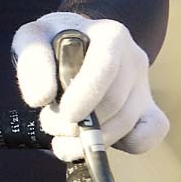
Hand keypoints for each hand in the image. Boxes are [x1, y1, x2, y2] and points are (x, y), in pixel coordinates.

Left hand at [11, 12, 167, 162]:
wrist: (72, 49)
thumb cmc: (53, 43)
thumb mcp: (34, 39)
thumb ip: (32, 61)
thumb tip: (41, 98)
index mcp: (110, 35)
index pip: (106, 65)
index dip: (88, 93)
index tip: (67, 114)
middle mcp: (134, 59)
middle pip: (114, 102)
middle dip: (77, 123)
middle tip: (49, 122)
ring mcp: (143, 87)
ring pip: (125, 124)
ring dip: (88, 140)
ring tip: (61, 133)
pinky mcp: (148, 111)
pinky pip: (148, 135)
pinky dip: (121, 146)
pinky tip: (92, 144)